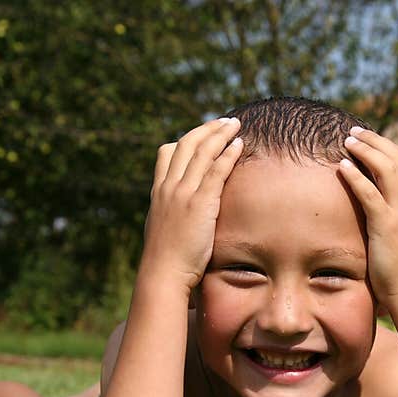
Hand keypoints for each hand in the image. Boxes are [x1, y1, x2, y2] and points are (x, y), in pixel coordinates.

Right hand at [139, 117, 243, 291]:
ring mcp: (183, 193)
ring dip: (220, 134)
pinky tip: (239, 145)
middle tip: (224, 121)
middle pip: (186, 145)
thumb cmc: (166, 260)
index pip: (167, 153)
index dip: (186, 139)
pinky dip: (228, 154)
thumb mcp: (164, 230)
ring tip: (235, 124)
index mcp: (158, 192)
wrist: (163, 273)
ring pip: (202, 152)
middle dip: (207, 129)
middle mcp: (168, 187)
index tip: (202, 134)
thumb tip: (180, 218)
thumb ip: (172, 216)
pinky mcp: (200, 203)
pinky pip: (216, 170)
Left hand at [338, 127, 397, 309]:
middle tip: (355, 132)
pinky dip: (355, 175)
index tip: (370, 139)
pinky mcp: (387, 223)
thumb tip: (387, 210)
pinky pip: (369, 191)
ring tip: (347, 141)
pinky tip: (342, 167)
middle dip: (375, 141)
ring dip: (365, 150)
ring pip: (385, 167)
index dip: (388, 147)